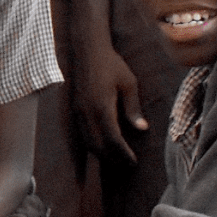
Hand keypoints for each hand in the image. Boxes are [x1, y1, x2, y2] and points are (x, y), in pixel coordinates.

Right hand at [71, 41, 144, 162]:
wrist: (87, 51)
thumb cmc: (112, 64)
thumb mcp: (129, 84)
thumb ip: (133, 108)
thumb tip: (142, 129)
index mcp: (102, 106)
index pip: (112, 139)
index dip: (123, 153)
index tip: (134, 161)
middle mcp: (87, 112)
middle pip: (98, 145)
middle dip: (113, 158)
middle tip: (128, 165)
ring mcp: (78, 112)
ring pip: (88, 142)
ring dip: (102, 153)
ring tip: (117, 159)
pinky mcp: (74, 110)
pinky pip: (83, 133)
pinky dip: (93, 144)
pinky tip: (104, 145)